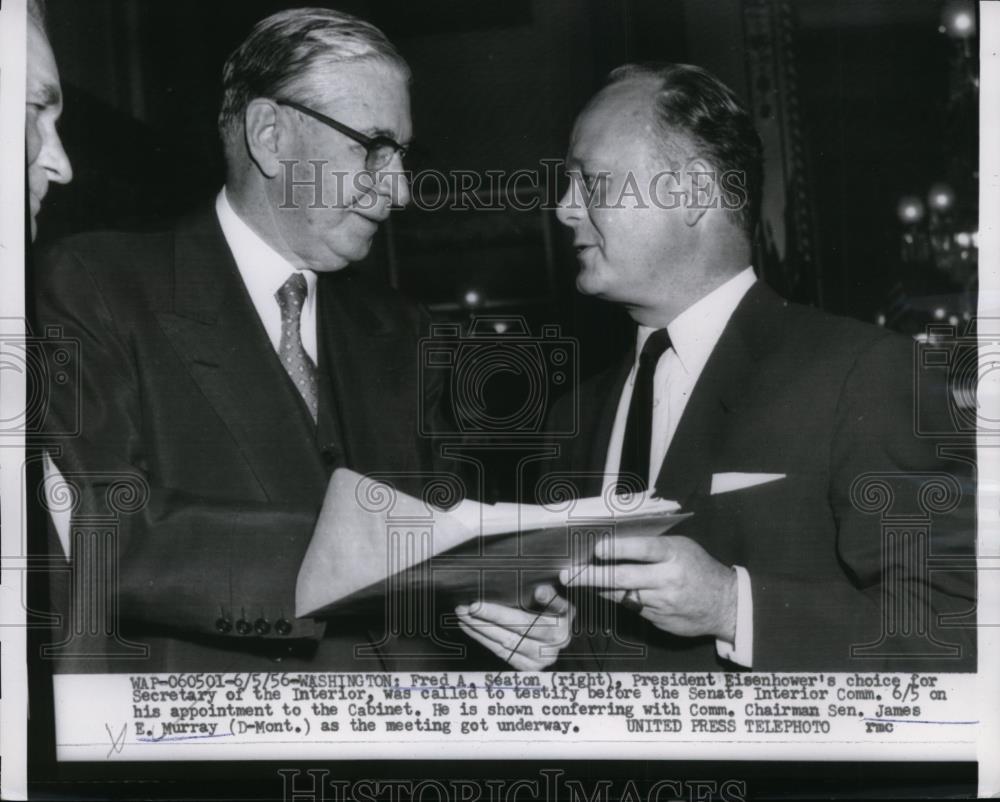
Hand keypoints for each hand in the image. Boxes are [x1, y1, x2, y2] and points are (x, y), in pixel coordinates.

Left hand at [455, 584, 573, 670]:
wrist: (566, 636)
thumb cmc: (561, 614)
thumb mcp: (564, 602)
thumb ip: (553, 597)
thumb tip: (540, 591)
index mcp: (558, 632)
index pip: (523, 623)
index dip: (497, 615)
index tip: (476, 605)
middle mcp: (548, 651)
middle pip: (509, 636)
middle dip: (482, 621)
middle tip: (462, 608)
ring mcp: (537, 663)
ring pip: (502, 645)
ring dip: (478, 630)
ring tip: (462, 615)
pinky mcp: (526, 667)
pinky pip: (500, 653)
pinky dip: (483, 640)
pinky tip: (470, 628)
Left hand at [559, 535, 736, 640]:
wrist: (724, 604)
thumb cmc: (697, 568)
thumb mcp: (682, 548)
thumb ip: (653, 546)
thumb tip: (614, 543)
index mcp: (674, 555)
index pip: (643, 549)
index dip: (619, 548)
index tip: (596, 549)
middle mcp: (667, 579)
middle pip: (624, 577)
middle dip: (592, 576)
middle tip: (569, 574)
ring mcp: (662, 602)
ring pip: (622, 595)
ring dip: (599, 587)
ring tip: (578, 580)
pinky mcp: (659, 620)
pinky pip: (631, 607)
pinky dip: (618, 598)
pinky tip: (606, 591)